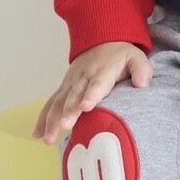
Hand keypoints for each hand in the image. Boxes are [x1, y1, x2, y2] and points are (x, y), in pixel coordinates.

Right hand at [34, 41, 150, 144]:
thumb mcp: (137, 58)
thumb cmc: (122, 56)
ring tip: (47, 138)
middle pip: (74, 96)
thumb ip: (142, 70)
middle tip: (64, 127)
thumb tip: (142, 84)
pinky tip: (36, 134)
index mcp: (102, 72)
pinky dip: (42, 118)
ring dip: (51, 120)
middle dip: (68, 112)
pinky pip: (50, 103)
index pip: (96, 85)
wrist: (102, 41)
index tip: (85, 107)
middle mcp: (83, 78)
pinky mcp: (64, 88)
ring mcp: (71, 83)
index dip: (90, 95)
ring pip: (58, 102)